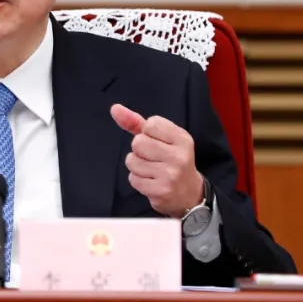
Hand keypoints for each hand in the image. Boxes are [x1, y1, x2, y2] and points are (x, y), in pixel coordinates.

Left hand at [110, 104, 204, 218]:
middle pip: (138, 142)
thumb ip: (137, 122)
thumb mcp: (160, 138)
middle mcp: (179, 156)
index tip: (157, 142)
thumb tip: (114, 108)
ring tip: (151, 170)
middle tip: (153, 157)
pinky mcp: (161, 191)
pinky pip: (133, 179)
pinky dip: (137, 180)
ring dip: (136, 165)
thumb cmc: (171, 160)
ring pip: (132, 161)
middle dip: (139, 150)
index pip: (151, 124)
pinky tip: (151, 181)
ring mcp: (171, 175)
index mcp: (182, 138)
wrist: (188, 193)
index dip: (147, 132)